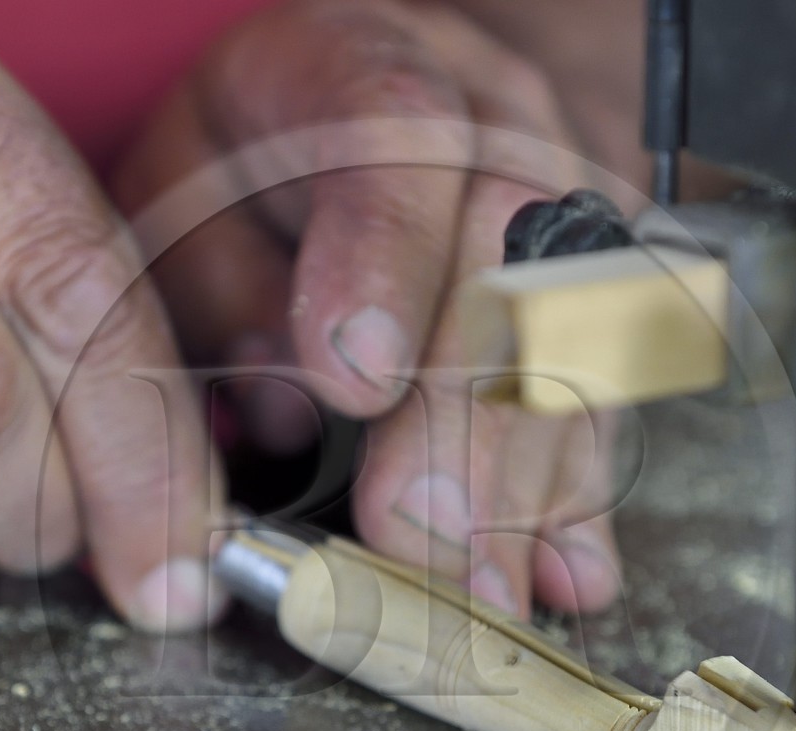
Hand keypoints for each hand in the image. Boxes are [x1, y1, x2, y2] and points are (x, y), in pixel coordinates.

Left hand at [115, 0, 632, 617]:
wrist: (362, 109)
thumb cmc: (252, 165)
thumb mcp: (183, 191)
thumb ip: (218, 283)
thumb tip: (292, 414)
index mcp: (361, 68)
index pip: (396, 132)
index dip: (384, 261)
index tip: (354, 381)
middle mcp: (495, 124)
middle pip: (511, 265)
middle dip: (469, 426)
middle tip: (425, 547)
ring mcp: (567, 204)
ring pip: (580, 341)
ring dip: (535, 484)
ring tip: (490, 597)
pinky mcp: (600, 284)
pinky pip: (612, 393)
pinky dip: (586, 491)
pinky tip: (570, 569)